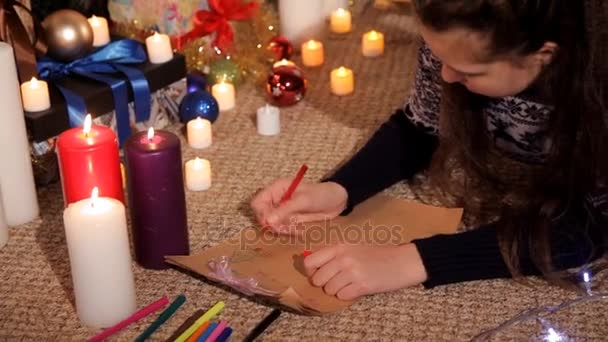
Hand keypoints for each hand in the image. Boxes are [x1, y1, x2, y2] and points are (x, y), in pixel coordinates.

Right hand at [251, 180, 347, 233]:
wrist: (337, 201)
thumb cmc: (321, 195)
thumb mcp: (304, 201)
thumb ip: (285, 210)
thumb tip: (267, 221)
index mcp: (277, 189)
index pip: (257, 202)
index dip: (261, 214)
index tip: (271, 223)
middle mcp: (276, 199)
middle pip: (261, 215)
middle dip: (272, 224)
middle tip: (287, 227)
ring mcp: (282, 210)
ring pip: (270, 224)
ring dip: (281, 229)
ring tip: (295, 228)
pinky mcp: (289, 219)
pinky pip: (281, 228)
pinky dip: (287, 231)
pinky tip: (298, 230)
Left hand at [303, 243, 427, 299]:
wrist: (401, 261)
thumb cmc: (376, 254)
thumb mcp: (352, 247)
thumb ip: (332, 254)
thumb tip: (310, 265)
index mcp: (339, 247)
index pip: (310, 262)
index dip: (311, 272)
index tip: (319, 274)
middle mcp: (343, 258)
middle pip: (317, 279)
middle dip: (325, 283)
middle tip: (338, 280)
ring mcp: (352, 272)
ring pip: (329, 290)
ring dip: (337, 290)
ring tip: (350, 283)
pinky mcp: (362, 285)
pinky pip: (342, 296)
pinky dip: (348, 295)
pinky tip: (357, 288)